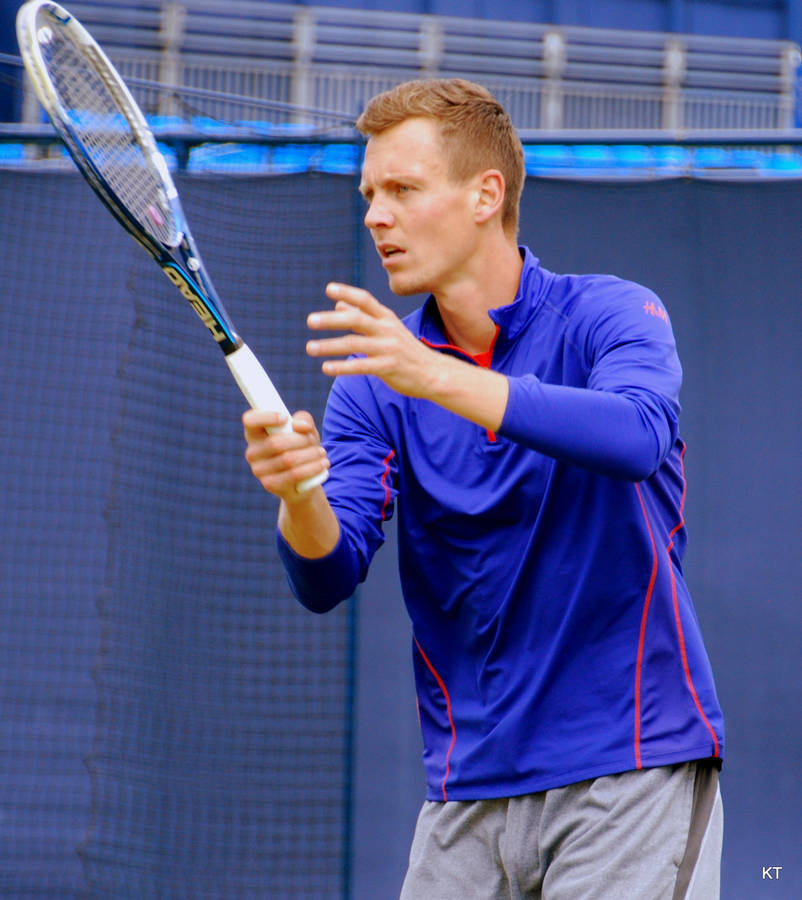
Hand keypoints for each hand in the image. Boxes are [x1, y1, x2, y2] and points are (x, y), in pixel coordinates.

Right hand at [242, 409, 329, 502]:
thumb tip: (301, 426)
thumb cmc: (301, 448)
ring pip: (288, 459)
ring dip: (311, 454)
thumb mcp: (305, 430)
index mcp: (255, 433)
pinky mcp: (270, 485)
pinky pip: (294, 474)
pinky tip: (322, 464)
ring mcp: (259, 470)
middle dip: (302, 440)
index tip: (285, 418)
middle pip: (276, 443)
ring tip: (322, 453)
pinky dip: (312, 468)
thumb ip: (304, 420)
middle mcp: (252, 452)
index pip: (250, 420)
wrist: (304, 481)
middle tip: (314, 442)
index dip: (266, 417)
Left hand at [306, 283, 442, 397]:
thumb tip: (338, 305)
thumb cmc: (407, 350)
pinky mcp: (389, 368)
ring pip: (355, 344)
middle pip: (357, 319)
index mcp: (387, 318)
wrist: (434, 373)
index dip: (348, 292)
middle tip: (310, 320)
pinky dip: (342, 367)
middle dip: (332, 319)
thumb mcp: (388, 329)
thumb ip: (364, 317)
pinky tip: (326, 368)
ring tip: (310, 348)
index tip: (328, 288)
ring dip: (330, 346)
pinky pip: (362, 366)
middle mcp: (388, 330)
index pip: (366, 300)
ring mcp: (389, 349)